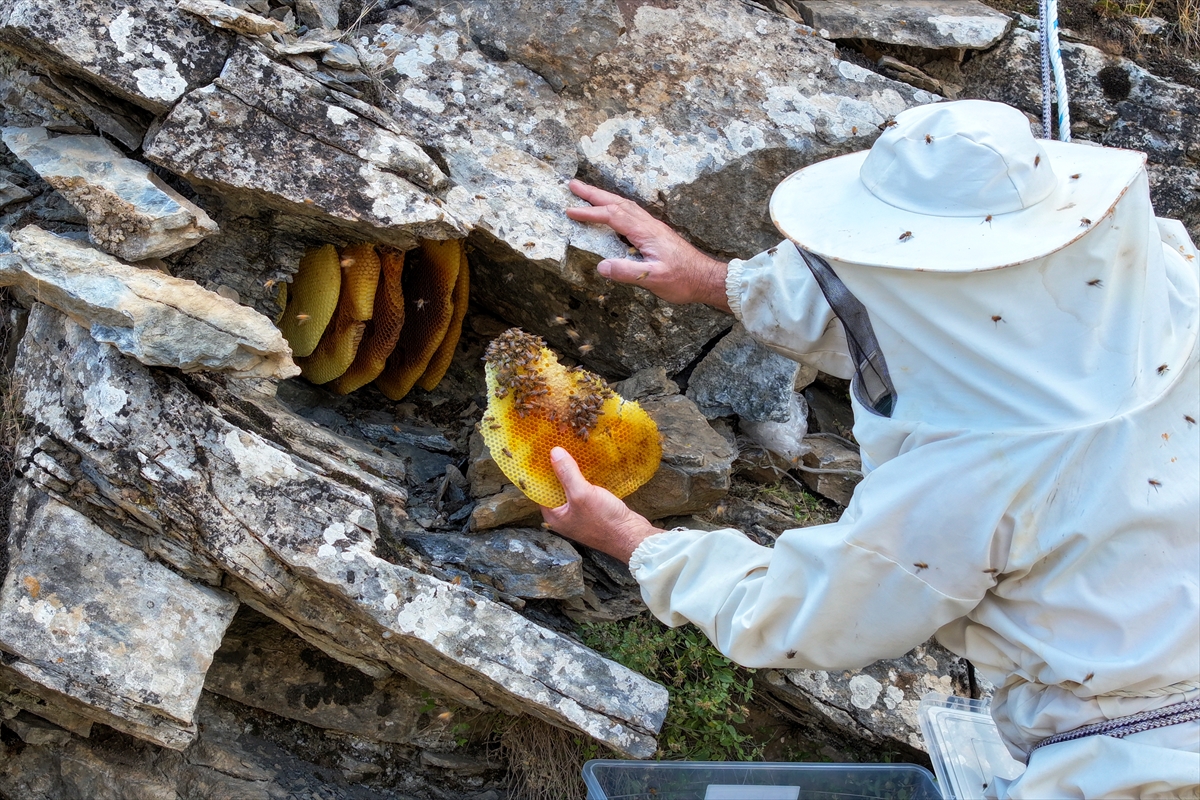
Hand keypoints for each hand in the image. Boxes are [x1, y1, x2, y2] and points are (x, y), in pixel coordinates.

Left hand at [540, 447, 663, 562]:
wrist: (631, 536)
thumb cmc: (604, 521)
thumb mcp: (581, 494)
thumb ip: (567, 473)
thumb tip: (554, 452)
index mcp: (554, 516)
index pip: (541, 490)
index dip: (542, 471)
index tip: (543, 452)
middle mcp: (563, 516)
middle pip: (556, 488)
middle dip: (558, 469)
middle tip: (559, 447)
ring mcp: (579, 514)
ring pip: (571, 489)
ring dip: (573, 473)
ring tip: (573, 452)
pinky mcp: (593, 511)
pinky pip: (584, 491)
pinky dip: (585, 480)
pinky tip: (589, 466)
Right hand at [566, 180, 730, 312]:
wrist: (706, 278)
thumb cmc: (683, 279)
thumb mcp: (654, 279)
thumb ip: (627, 272)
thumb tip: (601, 266)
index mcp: (646, 232)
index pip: (613, 216)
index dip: (590, 213)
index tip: (570, 211)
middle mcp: (648, 224)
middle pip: (617, 203)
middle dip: (593, 194)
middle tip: (572, 185)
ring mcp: (652, 227)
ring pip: (624, 205)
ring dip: (604, 198)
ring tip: (586, 193)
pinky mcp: (655, 233)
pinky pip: (631, 213)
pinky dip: (615, 206)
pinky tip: (612, 211)